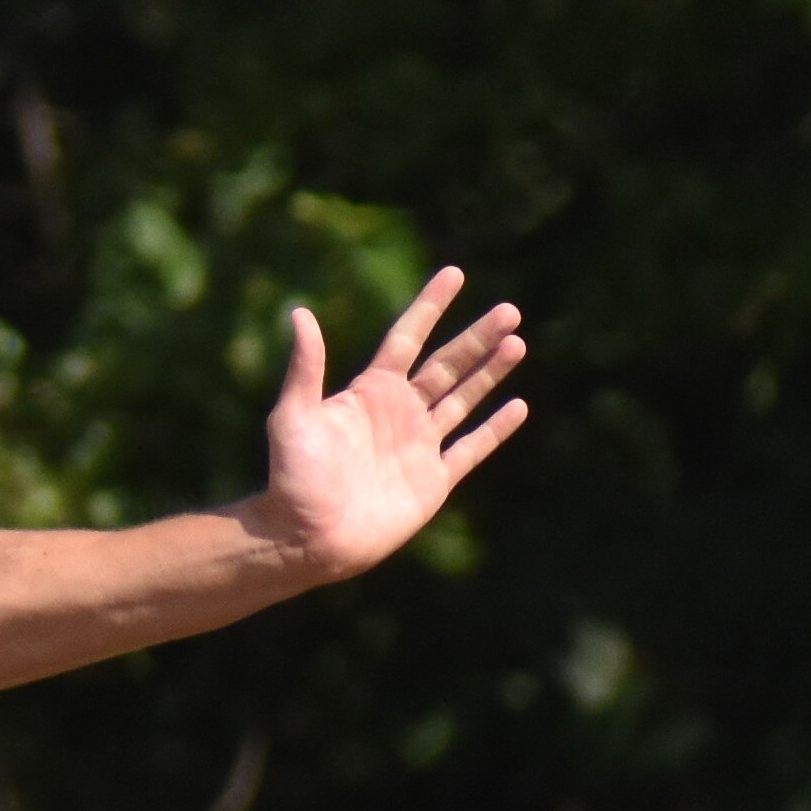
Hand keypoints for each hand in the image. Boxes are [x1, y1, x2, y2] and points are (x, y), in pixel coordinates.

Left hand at [252, 264, 528, 582]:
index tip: (455, 274)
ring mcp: (419, 445)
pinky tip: (518, 406)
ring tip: (518, 343)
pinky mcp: (433, 480)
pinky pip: (471, 449)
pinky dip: (495, 429)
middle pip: (447, 365)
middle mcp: (399, 413)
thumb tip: (300, 313)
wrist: (308, 537)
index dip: (431, 306)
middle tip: (510, 309)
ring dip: (490, 372)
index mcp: (369, 392)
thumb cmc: (293, 477)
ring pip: (464, 399)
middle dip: (477, 337)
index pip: (408, 338)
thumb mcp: (293, 416)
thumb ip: (306, 367)